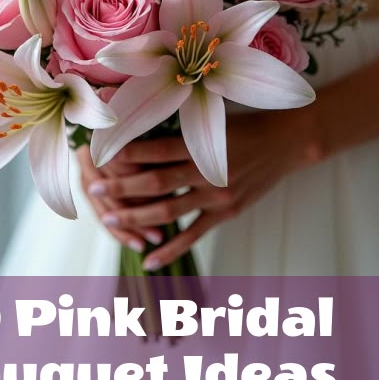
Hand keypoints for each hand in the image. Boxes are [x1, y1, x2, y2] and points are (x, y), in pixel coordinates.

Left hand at [82, 106, 321, 269]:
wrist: (286, 142)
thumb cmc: (245, 125)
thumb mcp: (213, 120)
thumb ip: (182, 129)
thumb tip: (140, 129)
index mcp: (200, 142)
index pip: (154, 149)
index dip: (126, 153)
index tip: (101, 154)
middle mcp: (205, 170)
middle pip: (154, 182)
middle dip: (121, 188)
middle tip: (93, 190)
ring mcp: (216, 195)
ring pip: (168, 211)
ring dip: (135, 217)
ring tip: (110, 219)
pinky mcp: (226, 212)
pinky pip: (192, 235)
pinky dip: (170, 249)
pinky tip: (148, 259)